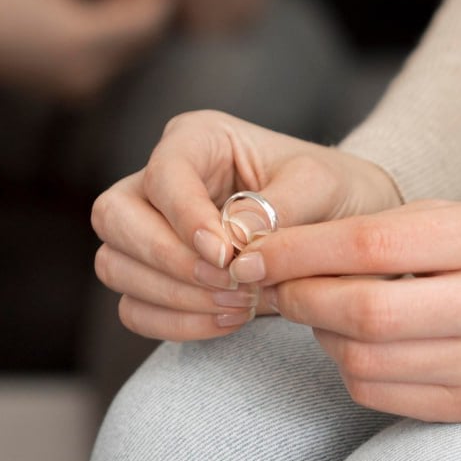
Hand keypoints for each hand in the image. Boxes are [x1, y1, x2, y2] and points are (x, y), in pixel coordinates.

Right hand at [0, 0, 174, 97]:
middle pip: (147, 38)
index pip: (149, 20)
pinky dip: (116, 37)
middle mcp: (89, 73)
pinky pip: (116, 62)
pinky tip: (93, 12)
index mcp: (82, 41)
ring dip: (133, 20)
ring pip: (134, 51)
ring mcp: (85, 90)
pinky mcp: (81, 95)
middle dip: (148, 4)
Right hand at [90, 111, 402, 340]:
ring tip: (239, 304)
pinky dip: (173, 322)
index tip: (226, 256)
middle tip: (230, 284)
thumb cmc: (334, 192)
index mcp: (197, 138)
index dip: (185, 218)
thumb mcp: (323, 186)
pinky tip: (227, 321)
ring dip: (172, 295)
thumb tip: (230, 242)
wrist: (346, 231)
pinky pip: (133, 307)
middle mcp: (161, 178)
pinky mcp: (154, 275)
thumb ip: (277, 208)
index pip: (163, 174)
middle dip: (168, 260)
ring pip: (114, 264)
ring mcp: (149, 228)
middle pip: (114, 217)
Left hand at [239, 200, 460, 422]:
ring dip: (321, 333)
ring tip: (321, 307)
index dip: (300, 250)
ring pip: (364, 360)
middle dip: (302, 296)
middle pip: (364, 311)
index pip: (372, 243)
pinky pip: (380, 394)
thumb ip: (386, 229)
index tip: (256, 252)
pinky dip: (348, 367)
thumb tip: (288, 255)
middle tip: (276, 283)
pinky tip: (354, 341)